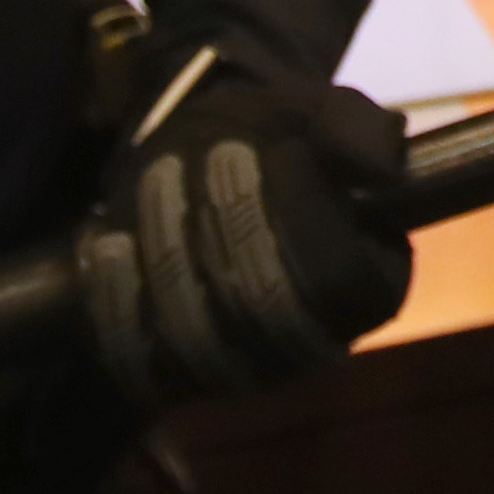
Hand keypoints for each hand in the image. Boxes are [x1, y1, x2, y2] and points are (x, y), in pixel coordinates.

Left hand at [73, 68, 413, 411]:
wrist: (203, 172)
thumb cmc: (272, 143)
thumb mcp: (316, 115)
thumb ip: (353, 131)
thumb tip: (384, 167)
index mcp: (367, 289)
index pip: (338, 275)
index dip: (303, 208)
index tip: (271, 146)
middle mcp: (310, 347)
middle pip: (263, 304)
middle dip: (230, 218)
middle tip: (209, 151)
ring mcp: (240, 370)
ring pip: (198, 332)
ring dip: (172, 244)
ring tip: (160, 175)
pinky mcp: (174, 378)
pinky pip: (139, 357)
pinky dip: (118, 297)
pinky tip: (109, 241)